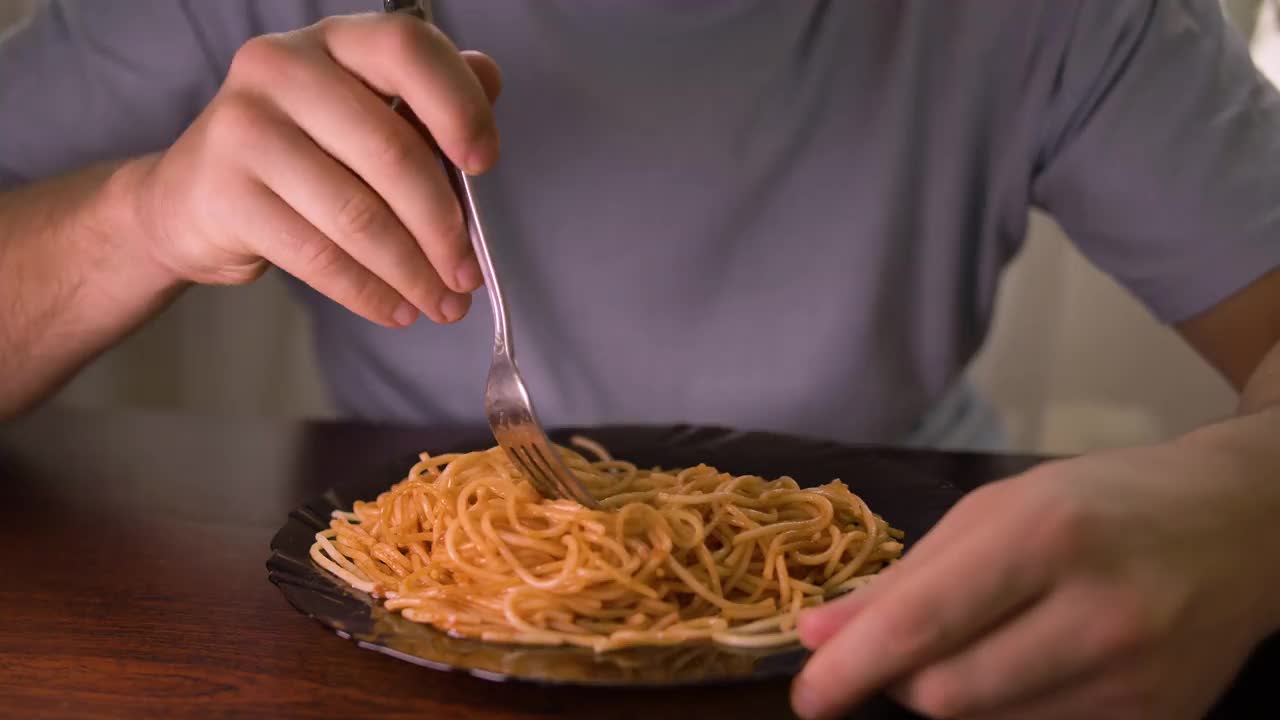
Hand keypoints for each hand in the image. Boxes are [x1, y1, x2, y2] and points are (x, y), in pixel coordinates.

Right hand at [130, 12, 500, 326]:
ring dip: (412, 272)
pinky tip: (397, 309)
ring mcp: (245, 129)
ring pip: (359, 215)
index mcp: (332, 41)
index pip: (406, 48)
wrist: (190, 198)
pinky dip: (369, 292)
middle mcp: (281, 70)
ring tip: (443, 303)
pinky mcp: (225, 195)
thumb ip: (424, 99)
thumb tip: (490, 78)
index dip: (457, 106)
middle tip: (468, 275)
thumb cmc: (298, 153)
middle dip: (443, 228)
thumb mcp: (361, 112)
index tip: (485, 164)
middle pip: (391, 153)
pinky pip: (319, 256)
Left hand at [791, 438, 1279, 718]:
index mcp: (1047, 537)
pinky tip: (1023, 665)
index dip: (851, 666)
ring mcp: (1135, 682)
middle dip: (899, 680)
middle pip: (947, 697)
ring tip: (975, 642)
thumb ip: (906, 577)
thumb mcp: (997, 510)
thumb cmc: (1102, 500)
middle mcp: (1098, 616)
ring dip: (949, 696)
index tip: (807, 692)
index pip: (924, 625)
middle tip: (899, 648)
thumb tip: (818, 634)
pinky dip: (1004, 711)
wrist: (1242, 527)